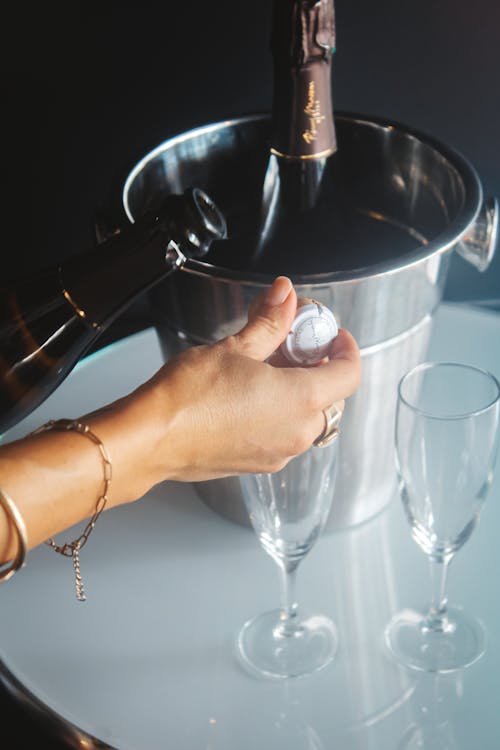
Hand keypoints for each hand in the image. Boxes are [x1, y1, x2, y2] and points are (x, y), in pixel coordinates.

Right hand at [136, 277, 360, 482]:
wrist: (151, 439)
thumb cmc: (187, 398)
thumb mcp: (235, 347)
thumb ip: (270, 322)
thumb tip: (285, 295)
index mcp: (301, 400)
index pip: (349, 374)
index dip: (346, 349)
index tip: (333, 336)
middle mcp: (297, 432)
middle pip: (331, 398)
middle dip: (318, 370)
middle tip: (292, 347)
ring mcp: (279, 453)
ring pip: (308, 420)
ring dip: (299, 395)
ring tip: (267, 372)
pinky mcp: (259, 464)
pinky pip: (285, 436)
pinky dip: (280, 416)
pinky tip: (251, 398)